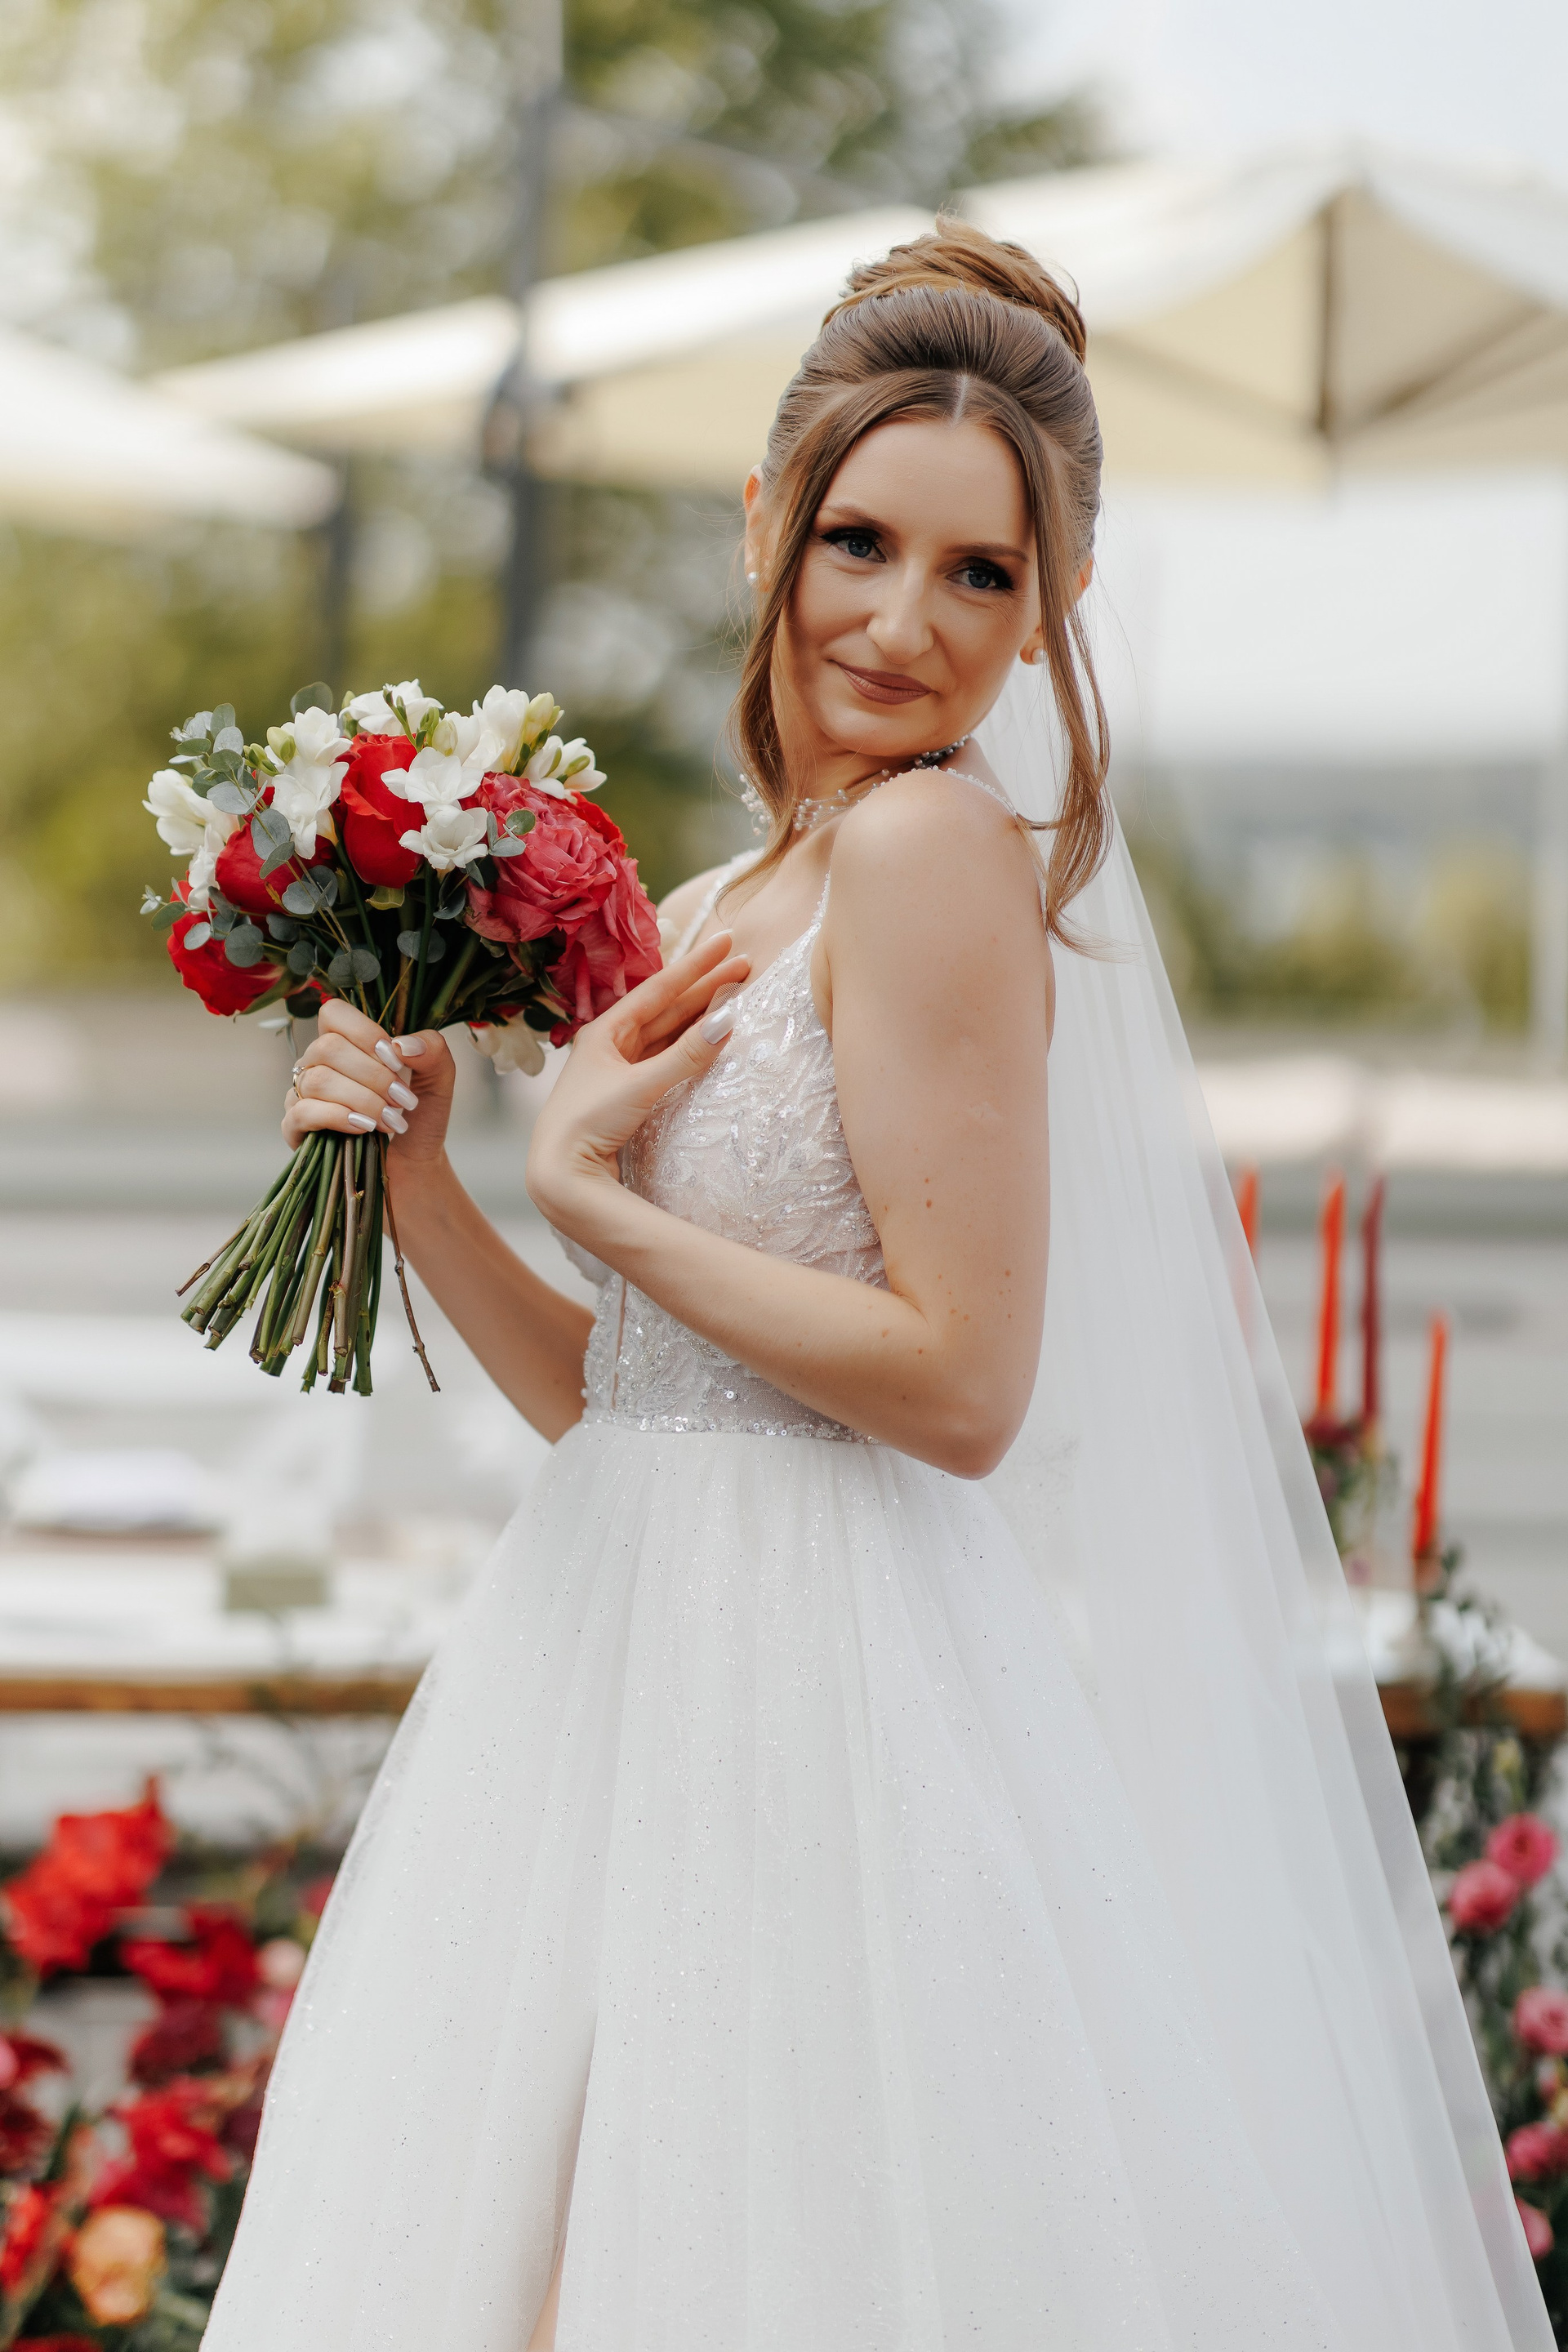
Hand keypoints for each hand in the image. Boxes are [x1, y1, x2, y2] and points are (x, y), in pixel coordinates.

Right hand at [283, 999, 455, 1172]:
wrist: (413, 1165)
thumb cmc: (419, 1118)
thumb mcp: (438, 1080)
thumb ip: (432, 1051)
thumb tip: (401, 1044)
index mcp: (346, 1043)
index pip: (333, 1013)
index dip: (364, 1032)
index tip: (396, 1060)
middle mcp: (317, 1064)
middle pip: (327, 1047)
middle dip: (373, 1076)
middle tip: (403, 1100)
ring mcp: (302, 1094)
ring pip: (318, 1080)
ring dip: (363, 1100)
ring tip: (392, 1120)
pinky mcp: (295, 1128)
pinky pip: (303, 1111)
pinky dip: (338, 1117)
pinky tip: (365, 1128)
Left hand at [526, 931, 748, 1228]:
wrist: (560, 1173)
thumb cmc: (588, 1123)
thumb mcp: (640, 1086)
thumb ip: (685, 1055)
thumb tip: (727, 1021)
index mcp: (604, 1030)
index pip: (660, 989)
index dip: (697, 965)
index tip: (728, 941)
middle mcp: (610, 1043)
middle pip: (666, 1008)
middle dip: (705, 987)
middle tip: (744, 966)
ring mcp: (617, 1068)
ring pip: (666, 1033)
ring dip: (699, 1015)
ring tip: (733, 996)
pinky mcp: (625, 1093)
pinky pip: (663, 1057)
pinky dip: (687, 1045)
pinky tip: (708, 1037)